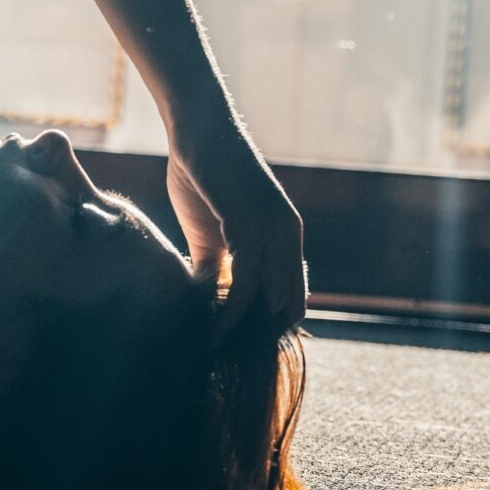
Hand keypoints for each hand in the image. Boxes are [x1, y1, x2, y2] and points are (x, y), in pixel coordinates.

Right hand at [166, 124, 306, 337]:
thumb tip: (203, 297)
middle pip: (289, 305)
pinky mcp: (250, 225)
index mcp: (285, 236)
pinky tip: (212, 328)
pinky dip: (231, 312)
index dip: (271, 325)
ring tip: (220, 354)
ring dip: (246, 332)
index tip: (244, 350)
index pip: (291, 295)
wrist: (197, 127)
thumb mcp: (210, 227)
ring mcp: (273, 230)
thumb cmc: (202, 172)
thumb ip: (215, 261)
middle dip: (262, 337)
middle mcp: (288, 236)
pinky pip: (246, 282)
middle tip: (232, 362)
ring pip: (270, 299)